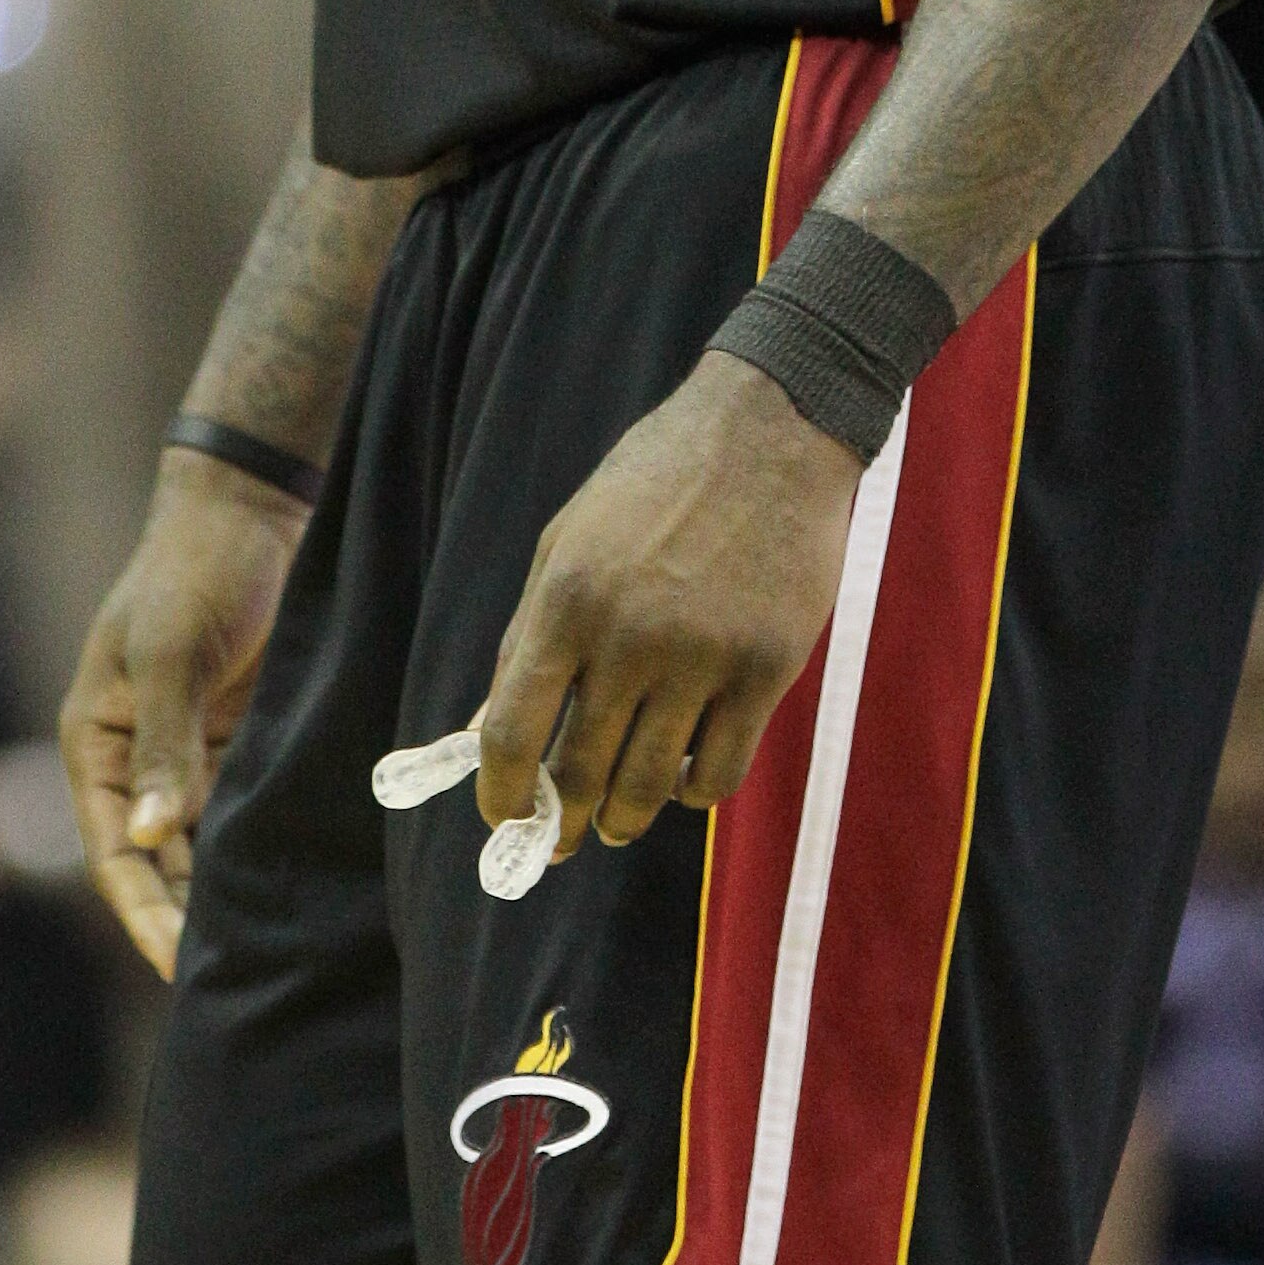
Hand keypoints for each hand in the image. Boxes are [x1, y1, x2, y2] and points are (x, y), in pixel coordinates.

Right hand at [59, 448, 309, 977]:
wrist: (251, 504)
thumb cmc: (196, 569)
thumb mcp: (171, 653)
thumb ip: (163, 746)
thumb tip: (146, 836)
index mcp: (96, 741)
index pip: (111, 851)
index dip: (142, 910)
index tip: (176, 965)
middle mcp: (134, 755)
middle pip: (152, 860)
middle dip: (180, 917)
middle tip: (223, 982)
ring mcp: (187, 746)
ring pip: (197, 842)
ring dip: (217, 890)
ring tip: (257, 952)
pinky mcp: (235, 732)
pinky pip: (238, 808)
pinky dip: (252, 847)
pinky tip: (283, 888)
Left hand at [478, 352, 862, 861]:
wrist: (773, 429)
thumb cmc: (659, 480)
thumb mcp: (570, 537)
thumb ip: (530, 634)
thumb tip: (490, 728)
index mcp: (569, 596)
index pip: (513, 729)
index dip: (500, 792)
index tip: (502, 818)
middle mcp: (630, 634)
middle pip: (580, 771)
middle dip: (564, 820)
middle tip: (565, 835)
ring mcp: (703, 656)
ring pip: (649, 788)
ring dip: (626, 819)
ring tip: (621, 818)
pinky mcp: (768, 669)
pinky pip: (720, 774)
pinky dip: (693, 793)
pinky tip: (685, 777)